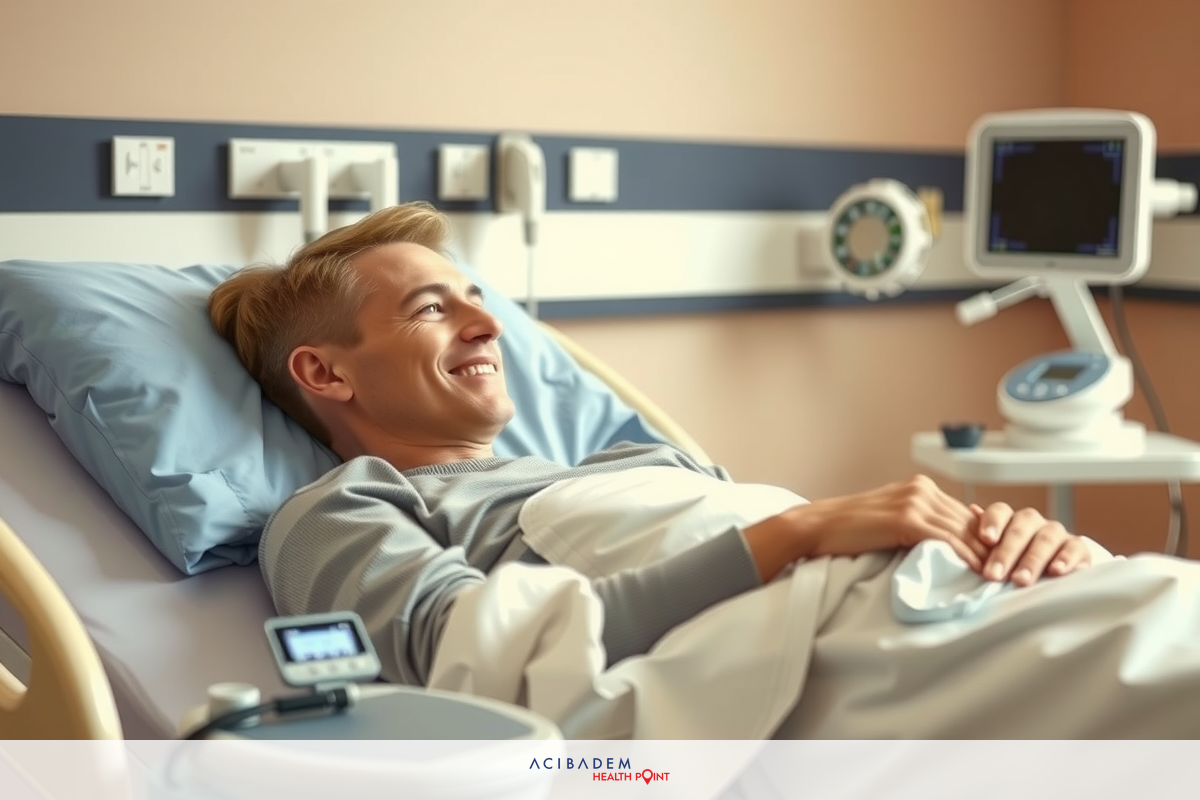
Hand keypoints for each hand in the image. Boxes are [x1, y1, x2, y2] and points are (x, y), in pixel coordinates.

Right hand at [743, 475, 989, 580]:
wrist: (818, 526)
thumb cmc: (849, 530)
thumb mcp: (890, 520)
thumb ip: (919, 525)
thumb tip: (947, 546)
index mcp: (919, 488)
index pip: (964, 513)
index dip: (986, 536)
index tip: (1004, 556)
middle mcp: (921, 489)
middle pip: (969, 520)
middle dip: (993, 545)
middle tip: (1013, 568)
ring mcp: (913, 501)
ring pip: (962, 530)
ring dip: (986, 554)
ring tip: (1004, 575)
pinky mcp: (905, 518)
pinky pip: (945, 539)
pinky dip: (965, 556)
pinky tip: (978, 570)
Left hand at [970, 502, 1091, 585]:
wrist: (1053, 572)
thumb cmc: (1016, 561)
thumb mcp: (996, 554)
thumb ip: (981, 541)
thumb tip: (970, 514)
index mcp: (1010, 520)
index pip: (1000, 512)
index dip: (992, 523)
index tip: (985, 539)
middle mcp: (1033, 522)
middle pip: (1020, 528)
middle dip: (1006, 553)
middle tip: (994, 575)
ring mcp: (1056, 533)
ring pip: (1045, 539)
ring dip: (1032, 560)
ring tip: (1020, 580)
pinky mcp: (1077, 548)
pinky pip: (1074, 548)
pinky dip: (1065, 559)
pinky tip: (1056, 571)